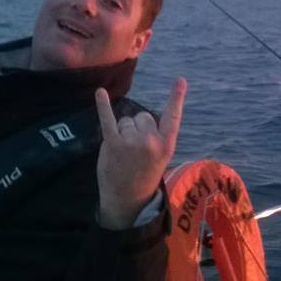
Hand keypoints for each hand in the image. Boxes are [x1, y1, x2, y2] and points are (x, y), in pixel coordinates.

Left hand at [94, 78, 186, 229]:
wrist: (128, 199)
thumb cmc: (145, 175)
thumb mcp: (162, 157)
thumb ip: (157, 136)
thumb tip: (140, 117)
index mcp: (167, 144)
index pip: (173, 116)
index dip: (176, 97)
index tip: (180, 80)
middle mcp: (151, 141)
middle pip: (143, 116)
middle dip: (138, 127)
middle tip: (135, 149)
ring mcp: (132, 142)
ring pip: (126, 120)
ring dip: (123, 131)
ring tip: (124, 151)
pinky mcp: (113, 144)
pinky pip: (108, 119)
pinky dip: (103, 105)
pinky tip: (100, 92)